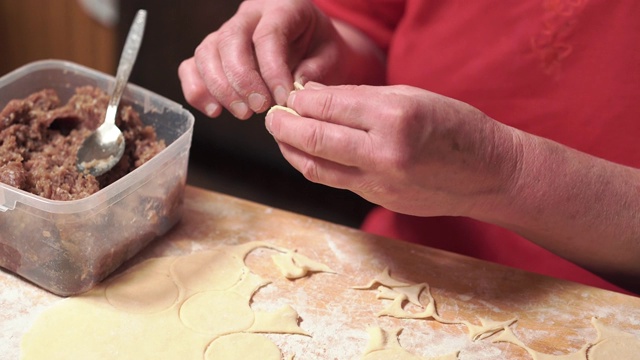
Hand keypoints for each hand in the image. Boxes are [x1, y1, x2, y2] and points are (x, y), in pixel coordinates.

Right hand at [178, 0, 350, 119]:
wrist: (313, 46)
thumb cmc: (321, 50)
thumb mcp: (330, 56)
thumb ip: (314, 71)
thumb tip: (292, 92)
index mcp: (283, 7)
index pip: (268, 35)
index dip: (272, 70)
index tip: (282, 98)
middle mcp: (250, 15)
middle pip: (230, 40)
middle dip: (242, 79)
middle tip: (258, 108)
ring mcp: (227, 31)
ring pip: (207, 52)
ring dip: (220, 88)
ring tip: (243, 113)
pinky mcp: (213, 52)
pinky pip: (192, 66)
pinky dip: (197, 90)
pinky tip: (215, 111)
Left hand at [265, 83, 521, 217]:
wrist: (488, 173)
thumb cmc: (455, 127)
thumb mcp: (412, 96)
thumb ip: (361, 99)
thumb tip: (315, 97)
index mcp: (395, 117)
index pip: (329, 105)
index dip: (301, 99)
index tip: (291, 94)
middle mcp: (384, 152)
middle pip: (314, 139)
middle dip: (283, 126)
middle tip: (272, 117)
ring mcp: (380, 182)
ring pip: (316, 167)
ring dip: (291, 151)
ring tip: (282, 136)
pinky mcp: (379, 199)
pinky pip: (335, 181)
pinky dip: (315, 165)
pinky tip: (309, 153)